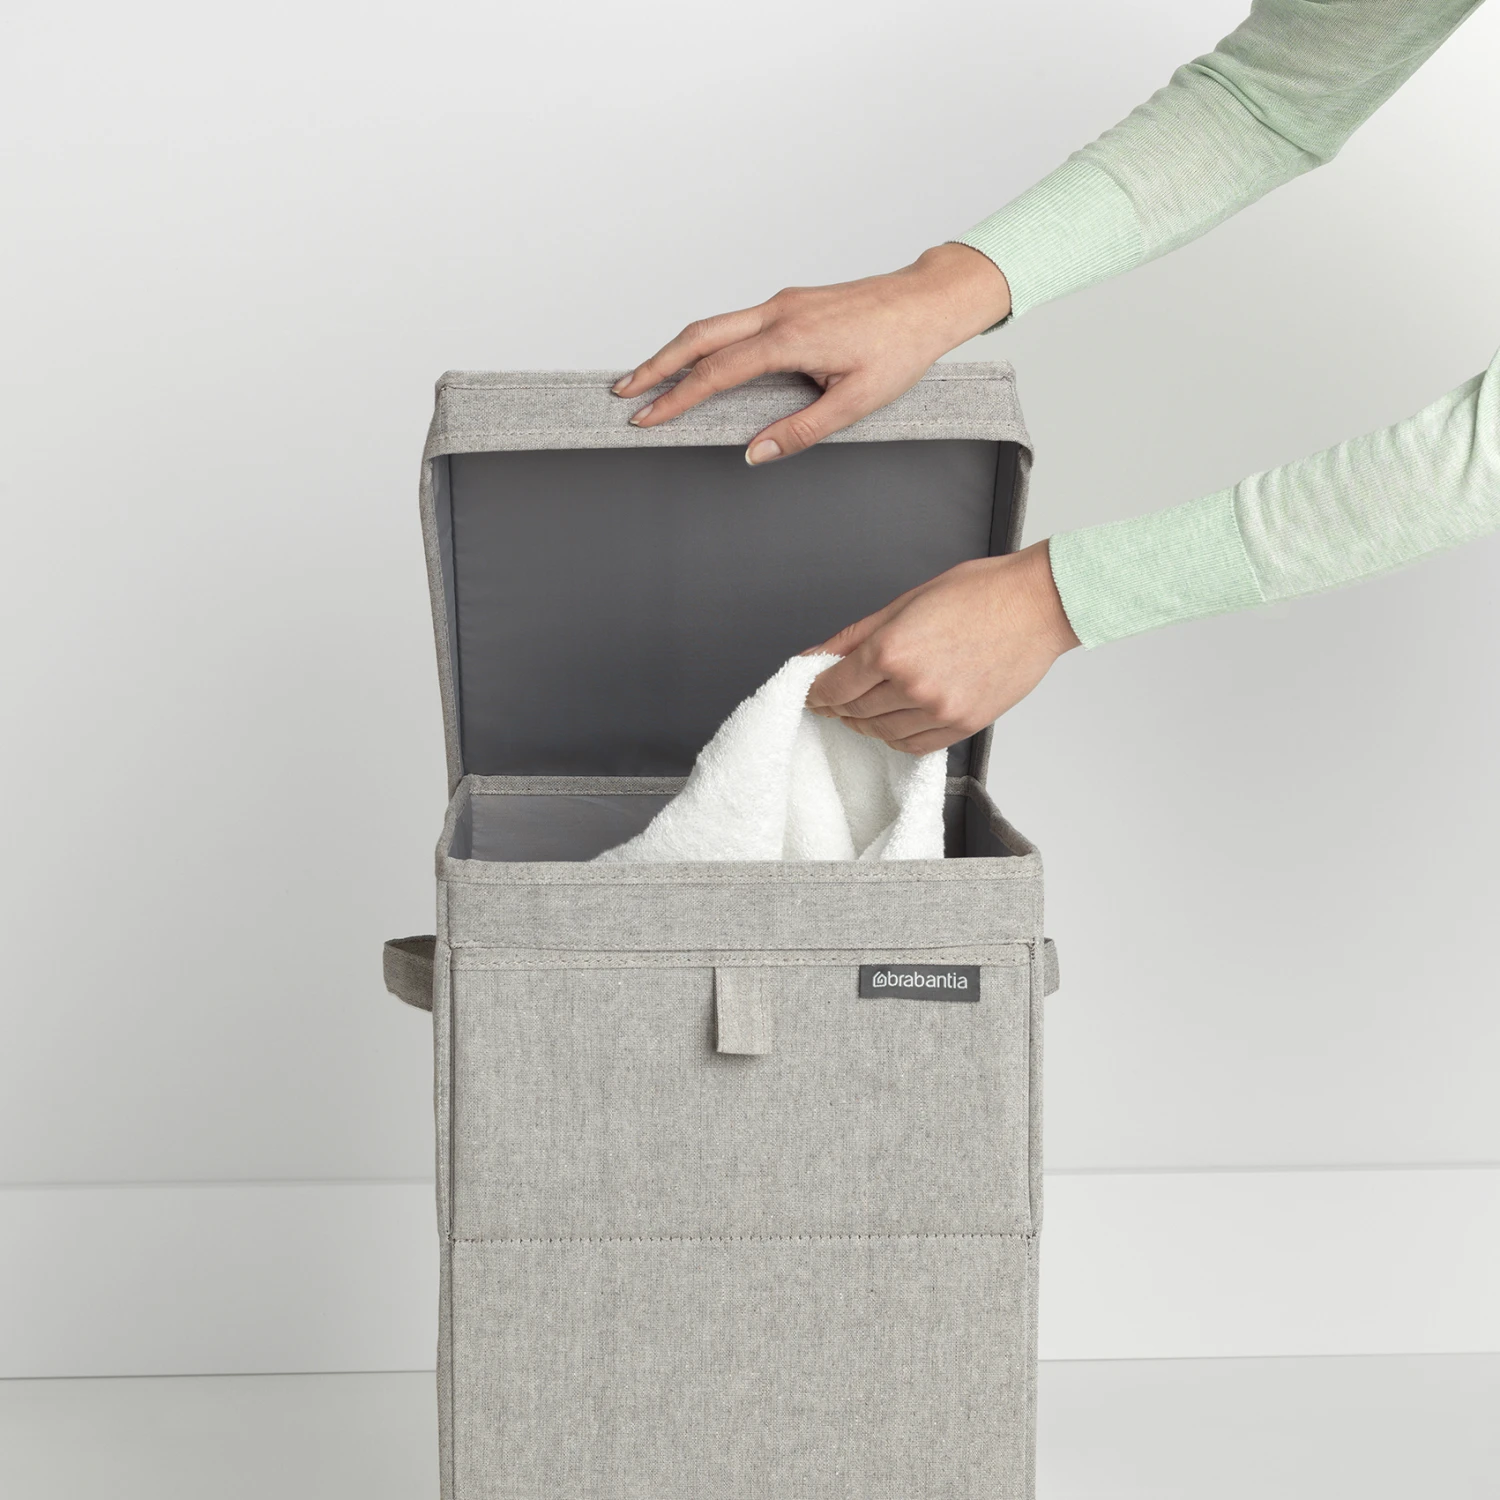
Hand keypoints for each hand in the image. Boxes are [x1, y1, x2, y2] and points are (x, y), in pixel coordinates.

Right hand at [612, 244, 1010, 462]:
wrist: (928, 301)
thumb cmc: (900, 348)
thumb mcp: (855, 402)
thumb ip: (801, 431)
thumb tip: (755, 454)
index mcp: (790, 338)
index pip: (717, 373)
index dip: (676, 397)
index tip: (647, 417)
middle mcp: (778, 312)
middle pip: (699, 337)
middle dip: (657, 365)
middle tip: (625, 391)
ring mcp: (783, 302)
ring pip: (714, 324)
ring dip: (677, 350)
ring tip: (649, 376)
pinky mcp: (791, 302)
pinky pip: (736, 321)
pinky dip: (707, 341)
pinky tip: (701, 361)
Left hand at [804, 541, 1079, 754]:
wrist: (1037, 606)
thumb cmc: (978, 594)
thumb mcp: (904, 603)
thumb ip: (854, 636)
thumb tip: (816, 658)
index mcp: (891, 649)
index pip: (834, 686)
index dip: (816, 690)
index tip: (811, 690)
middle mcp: (912, 686)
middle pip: (854, 710)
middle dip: (837, 704)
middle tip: (832, 697)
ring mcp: (939, 710)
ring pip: (881, 732)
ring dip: (864, 723)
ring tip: (862, 708)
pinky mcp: (963, 725)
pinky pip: (914, 745)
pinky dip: (895, 737)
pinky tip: (892, 723)